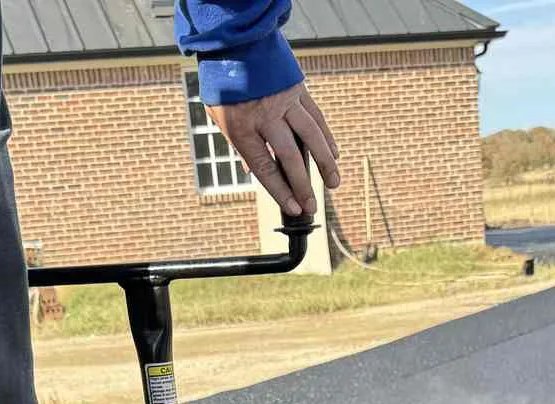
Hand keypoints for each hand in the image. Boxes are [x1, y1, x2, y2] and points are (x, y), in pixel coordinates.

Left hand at [207, 83, 340, 217]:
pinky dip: (326, 137)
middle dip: (303, 185)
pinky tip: (334, 154)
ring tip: (333, 184)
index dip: (281, 191)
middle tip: (314, 206)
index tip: (295, 208)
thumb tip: (251, 171)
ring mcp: (283, 102)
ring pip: (310, 137)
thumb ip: (239, 144)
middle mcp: (264, 116)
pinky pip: (315, 117)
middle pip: (289, 157)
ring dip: (324, 163)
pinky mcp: (297, 89)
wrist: (233, 43)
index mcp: (242, 127)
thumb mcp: (221, 117)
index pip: (264, 168)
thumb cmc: (224, 85)